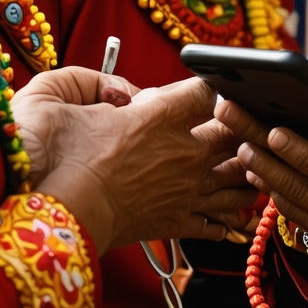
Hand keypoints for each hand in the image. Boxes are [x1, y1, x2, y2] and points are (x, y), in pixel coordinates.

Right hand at [12, 69, 256, 251]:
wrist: (61, 211)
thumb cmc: (64, 156)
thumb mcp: (74, 100)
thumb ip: (101, 85)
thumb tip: (123, 92)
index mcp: (162, 115)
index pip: (208, 90)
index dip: (214, 84)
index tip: (212, 86)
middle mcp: (185, 151)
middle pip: (236, 132)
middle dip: (241, 125)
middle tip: (239, 123)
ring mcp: (186, 189)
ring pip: (239, 177)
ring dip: (246, 169)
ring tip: (246, 164)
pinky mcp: (178, 222)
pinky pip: (218, 221)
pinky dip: (229, 216)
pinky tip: (231, 212)